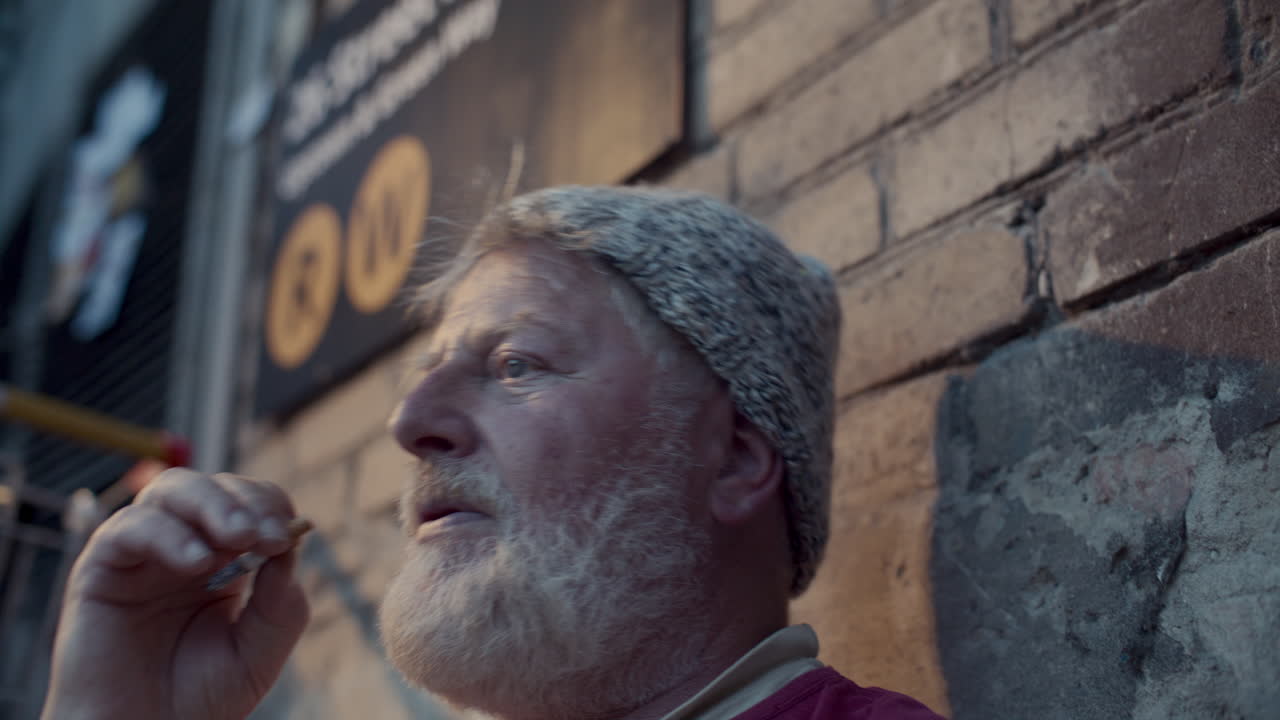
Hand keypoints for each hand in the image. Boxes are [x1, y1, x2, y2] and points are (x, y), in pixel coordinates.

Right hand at [41, 469, 309, 719]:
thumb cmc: (199, 698)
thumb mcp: (259, 653)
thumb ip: (281, 605)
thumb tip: (291, 547)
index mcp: (227, 559)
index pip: (253, 507)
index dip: (271, 510)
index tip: (287, 535)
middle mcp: (185, 545)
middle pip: (216, 488)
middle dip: (246, 502)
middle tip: (266, 533)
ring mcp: (143, 552)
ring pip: (173, 491)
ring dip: (211, 504)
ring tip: (237, 537)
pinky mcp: (101, 567)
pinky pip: (129, 528)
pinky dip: (166, 534)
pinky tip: (195, 562)